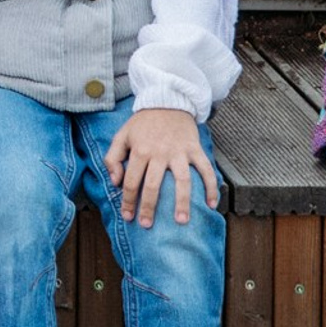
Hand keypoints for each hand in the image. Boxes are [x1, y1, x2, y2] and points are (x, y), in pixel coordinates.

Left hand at [105, 106, 221, 227]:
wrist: (167, 101)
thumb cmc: (143, 123)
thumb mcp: (122, 135)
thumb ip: (113, 157)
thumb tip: (115, 182)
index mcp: (139, 150)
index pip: (131, 181)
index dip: (128, 201)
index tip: (127, 216)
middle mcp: (159, 153)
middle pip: (154, 185)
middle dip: (149, 208)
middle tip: (147, 225)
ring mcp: (179, 152)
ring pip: (182, 181)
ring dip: (182, 202)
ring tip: (181, 221)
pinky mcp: (195, 149)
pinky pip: (206, 170)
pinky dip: (212, 187)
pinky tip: (213, 204)